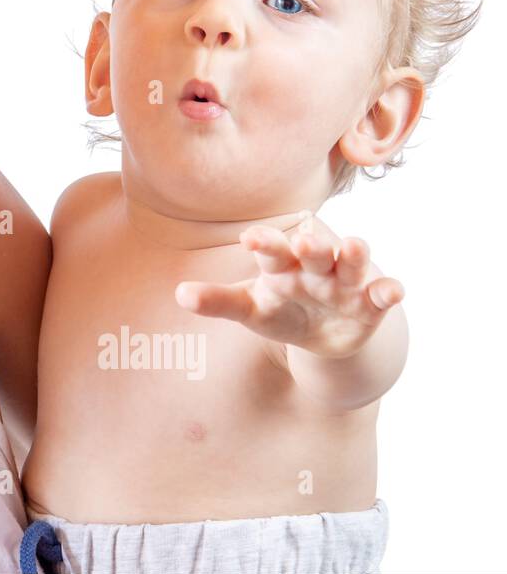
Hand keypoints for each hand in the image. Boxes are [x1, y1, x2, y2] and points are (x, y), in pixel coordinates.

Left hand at [174, 214, 404, 358]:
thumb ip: (217, 301)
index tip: (249, 237)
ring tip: (354, 245)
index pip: (271, 250)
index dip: (263, 243)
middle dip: (312, 245)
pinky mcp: (370, 305)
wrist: (323, 335)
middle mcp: (315, 267)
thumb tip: (179, 294)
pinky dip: (389, 291)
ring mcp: (345, 283)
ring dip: (355, 254)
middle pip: (314, 251)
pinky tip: (394, 290)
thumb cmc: (279, 310)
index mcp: (281, 265)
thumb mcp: (249, 309)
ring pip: (351, 263)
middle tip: (305, 240)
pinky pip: (382, 294)